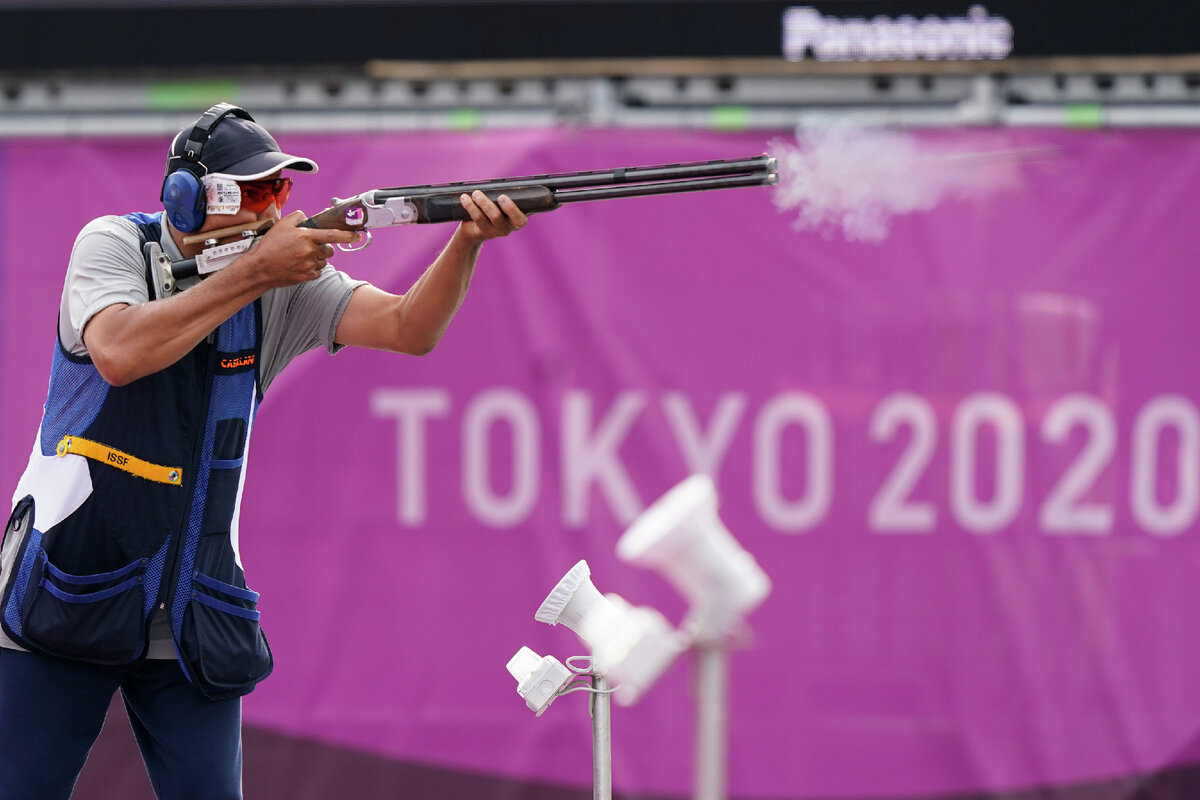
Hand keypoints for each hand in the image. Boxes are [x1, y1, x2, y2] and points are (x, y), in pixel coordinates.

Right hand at [239, 211, 360, 286]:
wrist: (260, 268)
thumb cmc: (270, 246)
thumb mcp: (282, 225)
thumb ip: (298, 217)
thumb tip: (307, 217)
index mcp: (306, 237)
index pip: (333, 235)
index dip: (348, 235)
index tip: (358, 235)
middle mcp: (310, 251)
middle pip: (329, 250)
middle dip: (324, 248)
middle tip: (310, 246)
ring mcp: (309, 265)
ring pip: (324, 261)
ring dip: (317, 258)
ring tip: (301, 256)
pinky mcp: (307, 276)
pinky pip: (318, 271)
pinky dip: (312, 268)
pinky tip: (300, 265)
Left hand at [457, 191, 527, 244]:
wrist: (478, 228)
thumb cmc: (496, 209)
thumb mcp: (504, 203)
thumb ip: (508, 195)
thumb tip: (502, 181)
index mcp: (517, 220)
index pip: (520, 220)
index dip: (512, 210)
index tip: (502, 197)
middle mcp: (507, 228)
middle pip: (497, 218)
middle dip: (488, 205)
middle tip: (479, 193)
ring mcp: (494, 232)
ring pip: (483, 218)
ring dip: (478, 203)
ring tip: (474, 193)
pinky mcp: (482, 232)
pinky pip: (475, 219)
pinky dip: (470, 206)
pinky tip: (465, 198)